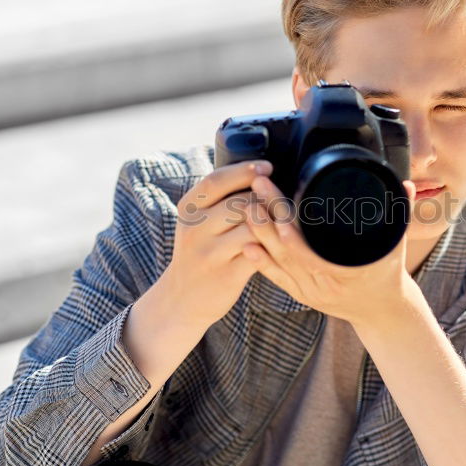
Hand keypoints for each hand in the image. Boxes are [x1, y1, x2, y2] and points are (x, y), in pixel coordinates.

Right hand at [154, 159, 274, 330]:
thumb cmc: (201, 251)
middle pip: (241, 203)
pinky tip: (279, 243)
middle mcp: (194, 229)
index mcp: (188, 209)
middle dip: (267, 200)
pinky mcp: (226, 275)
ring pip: (253, 227)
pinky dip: (273, 245)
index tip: (267, 166)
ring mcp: (209, 253)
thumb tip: (260, 173)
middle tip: (283, 202)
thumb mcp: (198, 222)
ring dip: (273, 223)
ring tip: (283, 222)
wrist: (183, 298)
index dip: (244, 171)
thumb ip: (220, 200)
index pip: (216, 181)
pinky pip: (259, 252)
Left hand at [241, 174, 417, 322]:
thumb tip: (408, 186)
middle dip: (269, 218)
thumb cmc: (388, 274)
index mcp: (347, 271)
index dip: (291, 227)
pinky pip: (276, 278)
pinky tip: (246, 245)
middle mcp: (325, 283)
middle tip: (256, 189)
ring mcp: (310, 291)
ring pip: (278, 262)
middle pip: (288, 250)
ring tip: (247, 206)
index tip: (278, 200)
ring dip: (260, 234)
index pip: (310, 248)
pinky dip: (261, 262)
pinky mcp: (301, 294)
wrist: (382, 310)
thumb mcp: (397, 245)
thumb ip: (400, 213)